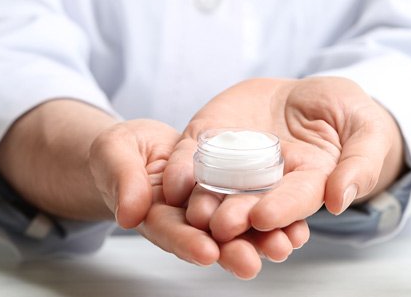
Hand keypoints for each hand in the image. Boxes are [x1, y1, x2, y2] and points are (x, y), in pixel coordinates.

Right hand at [0, 100, 300, 274]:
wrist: (143, 147)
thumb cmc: (124, 151)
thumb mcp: (114, 154)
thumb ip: (123, 180)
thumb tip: (129, 213)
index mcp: (155, 216)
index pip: (170, 232)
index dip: (186, 242)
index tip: (205, 251)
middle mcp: (187, 221)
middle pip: (209, 241)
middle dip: (230, 252)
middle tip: (249, 262)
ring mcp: (212, 211)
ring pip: (238, 231)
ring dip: (260, 241)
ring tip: (282, 247)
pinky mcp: (233, 197)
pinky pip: (255, 209)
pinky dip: (276, 219)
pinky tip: (296, 226)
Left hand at [163, 77, 405, 265]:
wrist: (306, 93)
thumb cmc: (343, 112)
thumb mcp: (367, 129)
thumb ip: (360, 163)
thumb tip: (340, 199)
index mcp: (309, 184)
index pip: (294, 201)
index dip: (281, 210)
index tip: (264, 218)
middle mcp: (268, 183)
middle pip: (250, 206)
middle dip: (236, 217)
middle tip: (222, 225)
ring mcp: (236, 163)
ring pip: (216, 191)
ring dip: (204, 206)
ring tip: (196, 213)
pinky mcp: (211, 140)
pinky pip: (192, 158)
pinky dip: (180, 172)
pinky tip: (173, 184)